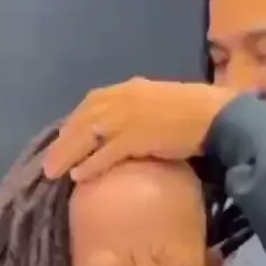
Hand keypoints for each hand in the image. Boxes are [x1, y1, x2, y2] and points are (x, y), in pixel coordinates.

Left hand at [43, 77, 238, 181]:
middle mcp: (123, 98)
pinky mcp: (136, 137)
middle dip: (64, 142)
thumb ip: (140, 114)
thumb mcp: (160, 105)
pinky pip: (105, 153)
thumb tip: (127, 135)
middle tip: (49, 163)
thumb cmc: (196, 112)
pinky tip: (79, 177)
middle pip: (83, 120)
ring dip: (68, 154)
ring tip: (55, 172)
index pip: (92, 104)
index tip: (63, 140)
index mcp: (130, 88)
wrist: (217, 117)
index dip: (75, 124)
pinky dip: (90, 165)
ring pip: (87, 135)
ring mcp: (128, 117)